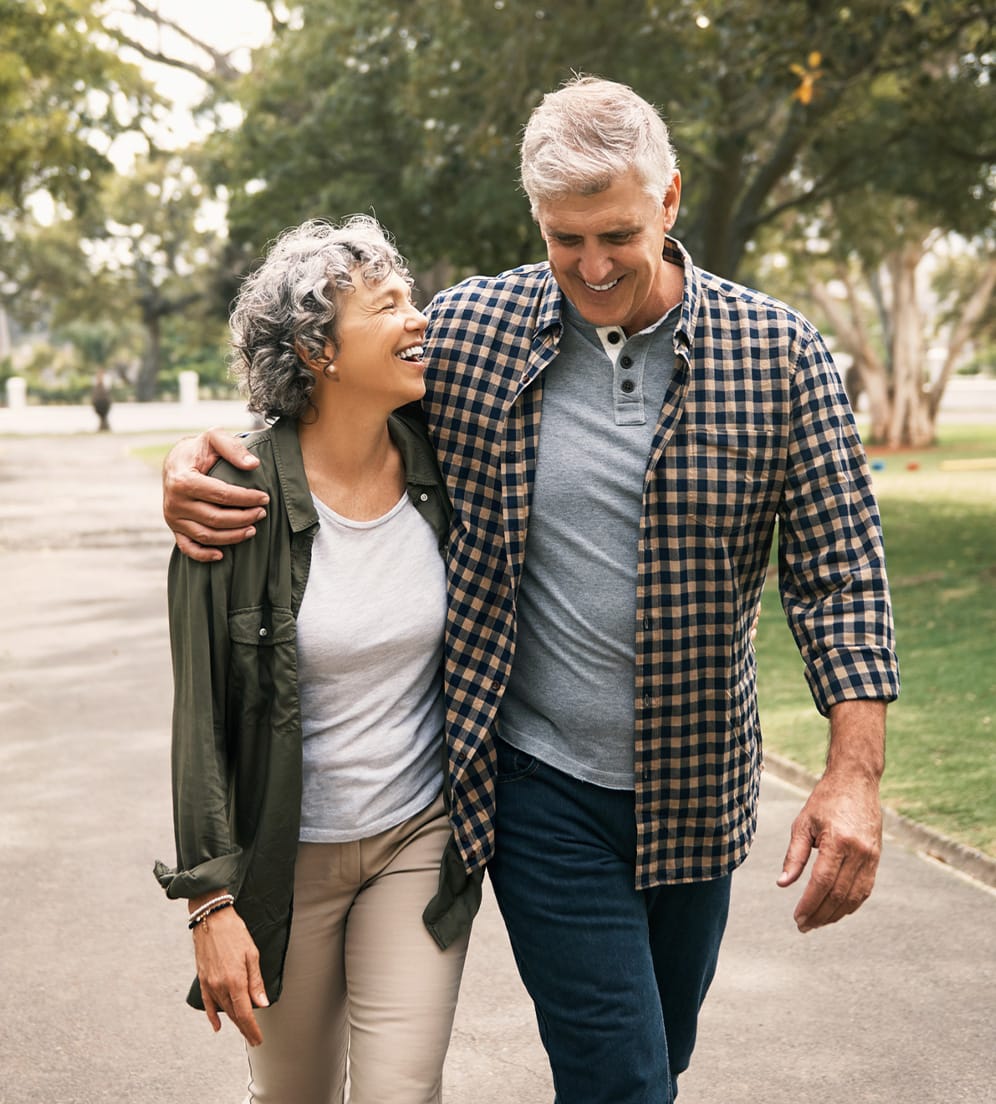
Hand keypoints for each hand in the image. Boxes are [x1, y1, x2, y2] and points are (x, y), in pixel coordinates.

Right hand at [162, 428, 268, 561]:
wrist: (176, 461)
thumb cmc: (199, 449)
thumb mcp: (213, 437)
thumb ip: (233, 447)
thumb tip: (253, 465)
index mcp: (183, 480)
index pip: (221, 495)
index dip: (246, 498)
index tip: (265, 498)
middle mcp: (174, 502)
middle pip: (215, 518)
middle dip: (243, 518)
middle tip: (262, 513)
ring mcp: (173, 517)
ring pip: (206, 535)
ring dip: (232, 537)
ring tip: (252, 530)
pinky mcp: (174, 528)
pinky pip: (187, 547)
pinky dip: (203, 555)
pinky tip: (222, 555)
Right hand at [191, 905, 268, 1044]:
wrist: (211, 918)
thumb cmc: (235, 932)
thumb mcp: (252, 954)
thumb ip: (256, 981)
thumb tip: (261, 1004)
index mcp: (235, 980)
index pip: (244, 1013)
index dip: (251, 1028)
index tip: (258, 1039)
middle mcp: (220, 985)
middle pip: (234, 1014)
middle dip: (244, 1028)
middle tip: (253, 1039)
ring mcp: (209, 983)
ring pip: (223, 1009)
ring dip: (233, 1021)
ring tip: (243, 1030)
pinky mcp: (202, 979)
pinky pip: (207, 1003)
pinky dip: (212, 1015)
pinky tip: (217, 1025)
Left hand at [777, 770, 882, 931]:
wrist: (856, 781)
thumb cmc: (825, 800)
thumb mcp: (803, 824)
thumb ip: (794, 856)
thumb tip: (782, 884)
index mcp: (838, 841)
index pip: (822, 882)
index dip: (809, 904)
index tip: (797, 918)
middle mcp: (859, 852)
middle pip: (839, 894)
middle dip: (820, 914)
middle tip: (804, 926)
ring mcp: (871, 856)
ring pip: (854, 897)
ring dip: (835, 914)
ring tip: (817, 922)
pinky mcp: (877, 858)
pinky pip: (865, 889)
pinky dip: (850, 904)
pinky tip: (836, 911)